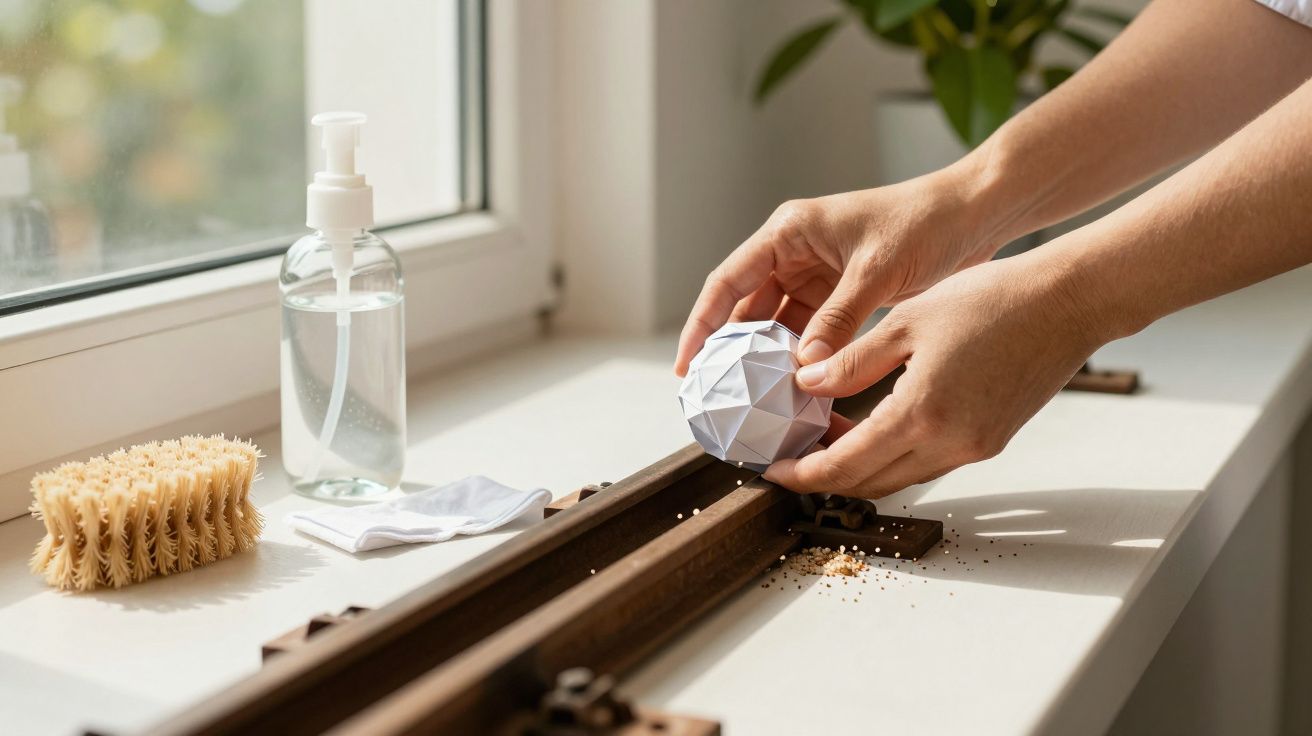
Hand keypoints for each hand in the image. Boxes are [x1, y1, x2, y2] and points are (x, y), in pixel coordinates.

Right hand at [674, 164, 1005, 376]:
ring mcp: (818, 273)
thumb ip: (837, 320)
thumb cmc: (925, 223)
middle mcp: (795, 251)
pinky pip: (809, 331)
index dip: (702, 324)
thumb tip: (803, 368)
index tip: (688, 365)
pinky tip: (797, 389)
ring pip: (777, 324)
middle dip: (731, 350)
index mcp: (790, 232)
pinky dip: (802, 358)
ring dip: (768, 359)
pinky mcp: (841, 293)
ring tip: (753, 399)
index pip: (728, 281)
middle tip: (715, 394)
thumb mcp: (877, 273)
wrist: (975, 213)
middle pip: (747, 307)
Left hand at [763, 249, 1111, 497]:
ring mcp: (974, 447)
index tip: (773, 471)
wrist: (1068, 303)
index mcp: (922, 415)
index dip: (803, 473)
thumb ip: (852, 361)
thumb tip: (807, 384)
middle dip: (824, 477)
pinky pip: (927, 462)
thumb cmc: (993, 300)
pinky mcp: (990, 440)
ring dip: (858, 468)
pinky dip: (892, 455)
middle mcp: (950, 444)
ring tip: (823, 440)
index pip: (846, 465)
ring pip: (899, 477)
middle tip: (790, 459)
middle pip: (869, 483)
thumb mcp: (907, 321)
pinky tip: (871, 428)